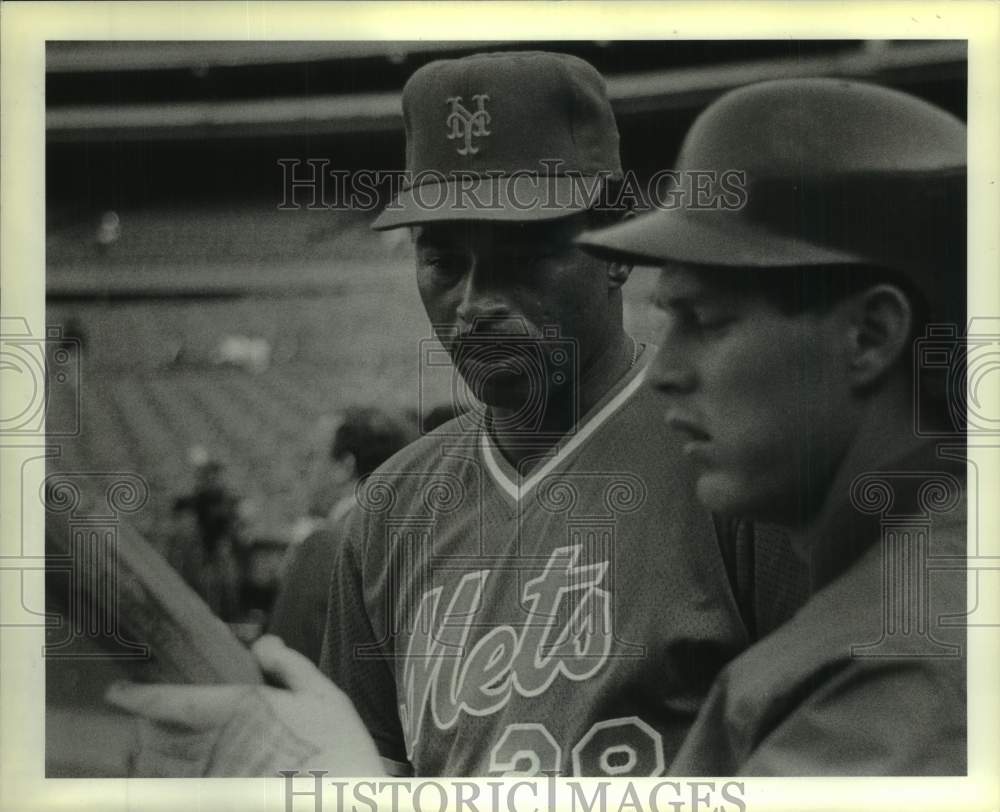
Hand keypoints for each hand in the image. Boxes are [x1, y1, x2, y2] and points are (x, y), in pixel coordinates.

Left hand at [105, 634, 383, 776]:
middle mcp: (216, 749)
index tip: (116, 691)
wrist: (348, 802)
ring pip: (159, 772)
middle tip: (150, 721)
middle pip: (154, 740)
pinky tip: (184, 779)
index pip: (169, 702)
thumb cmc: (340, 747)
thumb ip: (290, 666)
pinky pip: (178, 794)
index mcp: (238, 711)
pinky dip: (170, 785)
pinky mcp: (220, 799)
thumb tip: (262, 642)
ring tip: (160, 750)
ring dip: (153, 759)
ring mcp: (214, 783)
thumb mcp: (324, 695)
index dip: (136, 696)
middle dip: (146, 729)